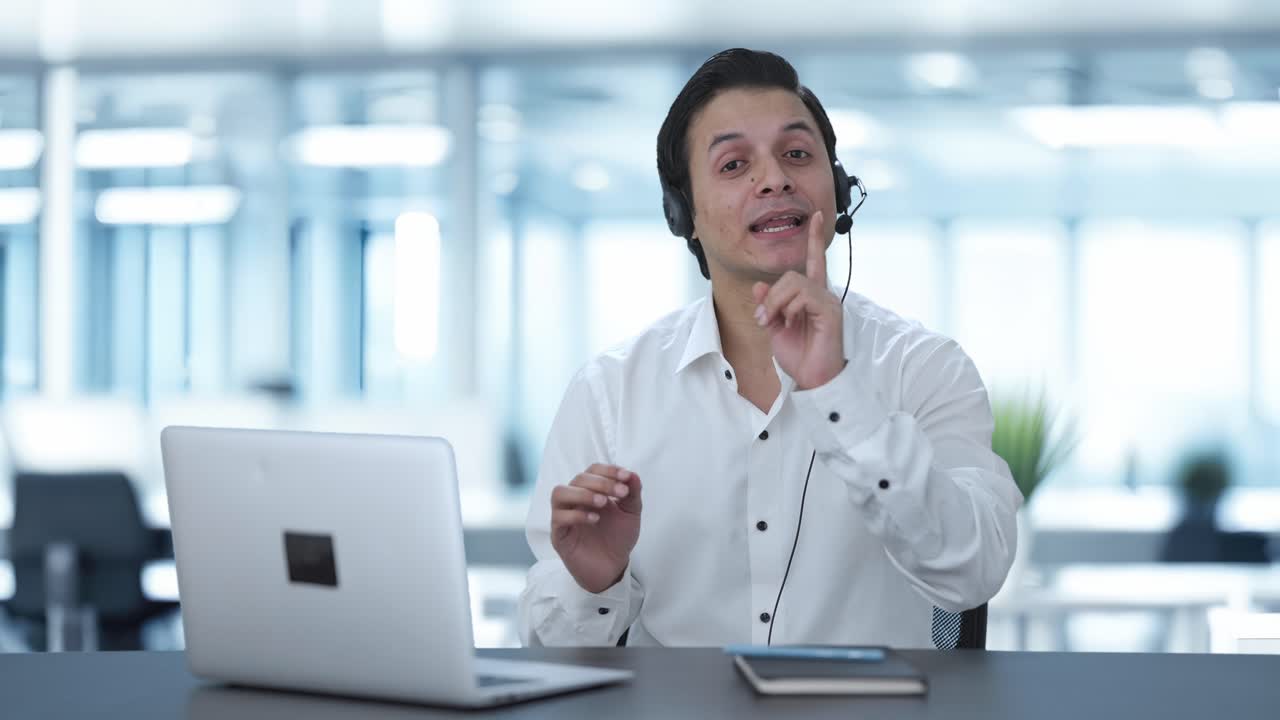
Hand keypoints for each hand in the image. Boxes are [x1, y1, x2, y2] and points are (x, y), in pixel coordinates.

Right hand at [550, 464, 642, 592]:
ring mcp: (564, 516)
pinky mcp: (558, 534)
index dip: (608, 470)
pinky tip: (595, 520)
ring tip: (603, 503)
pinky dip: (577, 515)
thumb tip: (633, 474)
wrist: (613, 567)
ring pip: (559, 493)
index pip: (593, 470)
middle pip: (578, 478)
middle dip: (601, 482)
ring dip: (583, 493)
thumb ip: (632, 493)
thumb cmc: (618, 538)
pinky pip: (558, 518)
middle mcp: (575, 500)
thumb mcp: (631, 514)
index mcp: (591, 491)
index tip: (626, 477)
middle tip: (620, 493)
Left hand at [752, 210, 845, 389]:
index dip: (814, 239)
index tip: (816, 215)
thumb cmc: (798, 356)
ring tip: (775, 323)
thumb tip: (759, 286)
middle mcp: (823, 295)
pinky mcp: (830, 312)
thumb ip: (768, 305)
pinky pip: (804, 295)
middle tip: (763, 318)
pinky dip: (789, 308)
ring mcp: (828, 302)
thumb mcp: (774, 328)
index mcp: (811, 296)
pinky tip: (789, 324)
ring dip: (776, 303)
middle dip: (771, 296)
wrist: (811, 379)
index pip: (814, 261)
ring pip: (795, 283)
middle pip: (792, 275)